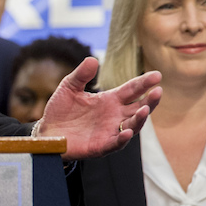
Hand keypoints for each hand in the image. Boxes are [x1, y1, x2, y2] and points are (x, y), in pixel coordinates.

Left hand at [34, 58, 161, 159]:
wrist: (47, 132)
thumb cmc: (60, 110)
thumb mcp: (68, 88)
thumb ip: (80, 75)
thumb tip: (92, 59)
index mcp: (110, 100)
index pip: (132, 90)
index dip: (144, 83)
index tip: (157, 75)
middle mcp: (115, 115)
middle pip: (138, 107)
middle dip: (149, 101)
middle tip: (158, 91)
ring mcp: (110, 131)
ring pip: (132, 126)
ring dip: (140, 119)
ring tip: (144, 109)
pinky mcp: (101, 146)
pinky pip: (116, 143)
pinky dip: (122, 138)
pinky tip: (126, 132)